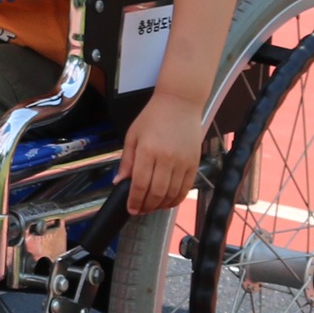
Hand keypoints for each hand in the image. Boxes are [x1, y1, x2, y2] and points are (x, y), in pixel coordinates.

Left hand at [118, 91, 204, 216]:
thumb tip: (119, 183)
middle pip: (156, 193)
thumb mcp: (133, 135)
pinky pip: (186, 188)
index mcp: (148, 151)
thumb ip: (127, 161)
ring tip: (152, 206)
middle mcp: (166, 159)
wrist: (180, 103)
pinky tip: (168, 201)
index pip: (140, 184)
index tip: (131, 209)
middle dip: (146, 206)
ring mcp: (182, 162)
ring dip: (161, 205)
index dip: (134, 201)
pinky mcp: (194, 163)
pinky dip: (176, 199)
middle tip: (140, 210)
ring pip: (172, 194)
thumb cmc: (153, 117)